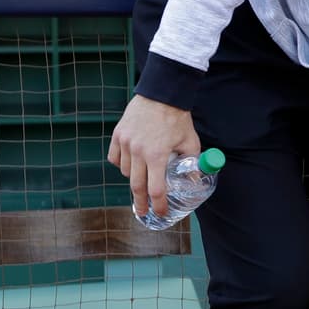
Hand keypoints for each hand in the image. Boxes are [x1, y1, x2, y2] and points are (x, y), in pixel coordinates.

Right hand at [107, 95, 199, 217]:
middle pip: (136, 186)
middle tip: (144, 211)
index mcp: (157, 155)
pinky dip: (122, 164)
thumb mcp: (191, 143)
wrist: (161, 95)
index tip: (159, 213)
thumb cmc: (178, 119)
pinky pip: (114, 158)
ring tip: (144, 176)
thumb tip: (194, 181)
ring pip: (125, 171)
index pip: (156, 189)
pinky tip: (131, 163)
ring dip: (134, 177)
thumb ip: (191, 164)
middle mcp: (138, 151)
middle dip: (141, 202)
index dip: (158, 205)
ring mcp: (125, 142)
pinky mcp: (117, 135)